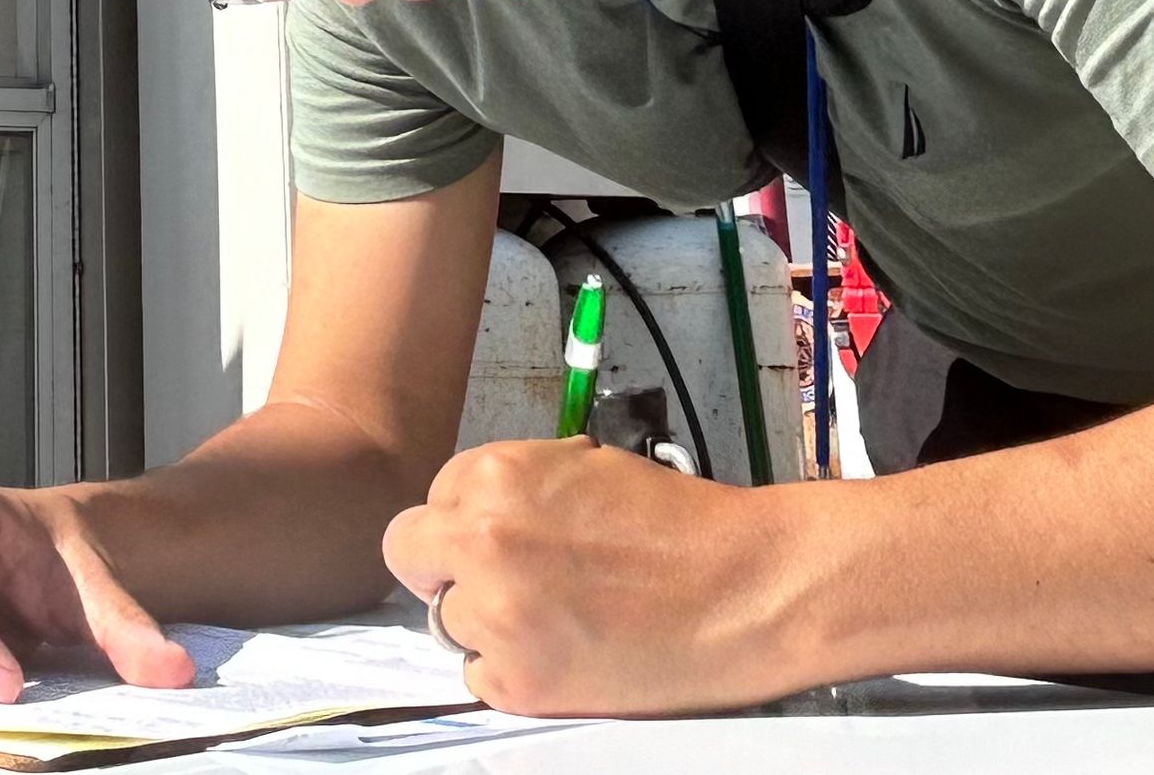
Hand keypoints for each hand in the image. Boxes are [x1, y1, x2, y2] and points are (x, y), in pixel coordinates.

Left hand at [382, 440, 801, 716]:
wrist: (742, 588)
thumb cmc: (678, 524)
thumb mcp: (578, 468)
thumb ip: (512, 490)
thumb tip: (473, 512)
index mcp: (493, 480)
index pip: (429, 504)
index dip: (462, 524)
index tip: (492, 540)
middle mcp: (480, 544)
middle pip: (411, 561)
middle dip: (448, 570)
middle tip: (501, 583)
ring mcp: (495, 618)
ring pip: (448, 624)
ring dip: (486, 623)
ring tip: (554, 620)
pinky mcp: (519, 684)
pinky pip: (480, 678)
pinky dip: (513, 672)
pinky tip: (565, 653)